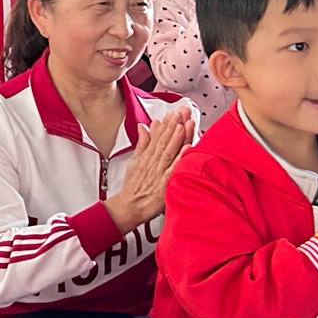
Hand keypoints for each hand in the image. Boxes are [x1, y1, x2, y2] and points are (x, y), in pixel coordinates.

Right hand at [107, 108, 195, 231]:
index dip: (167, 123)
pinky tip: (188, 149)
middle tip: (183, 111)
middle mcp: (154, 162)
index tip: (174, 112)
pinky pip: (174, 169)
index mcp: (148, 156)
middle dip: (175, 124)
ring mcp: (160, 172)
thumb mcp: (135, 161)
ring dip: (178, 137)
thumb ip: (142, 143)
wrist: (129, 206)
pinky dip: (180, 159)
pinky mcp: (165, 184)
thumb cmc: (134, 186)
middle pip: (165, 140)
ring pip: (170, 151)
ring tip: (185, 123)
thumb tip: (145, 126)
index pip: (158, 136)